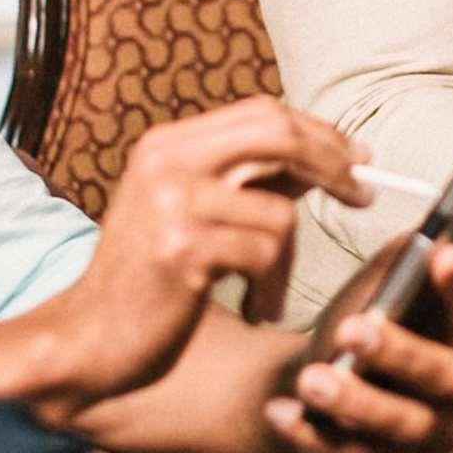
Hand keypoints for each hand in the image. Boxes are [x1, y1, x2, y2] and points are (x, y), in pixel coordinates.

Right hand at [54, 99, 353, 406]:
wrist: (89, 339)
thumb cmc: (149, 281)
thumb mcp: (193, 214)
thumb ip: (252, 181)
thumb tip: (330, 155)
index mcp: (165, 145)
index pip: (262, 113)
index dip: (318, 132)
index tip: (356, 159)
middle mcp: (165, 162)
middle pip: (277, 134)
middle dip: (332, 163)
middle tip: (362, 195)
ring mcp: (170, 203)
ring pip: (279, 211)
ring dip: (288, 262)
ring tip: (267, 291)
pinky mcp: (181, 249)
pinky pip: (264, 254)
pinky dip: (272, 288)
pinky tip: (254, 308)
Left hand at [271, 238, 452, 452]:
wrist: (313, 390)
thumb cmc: (353, 334)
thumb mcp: (371, 291)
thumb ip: (397, 264)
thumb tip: (425, 236)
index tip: (442, 254)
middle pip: (452, 378)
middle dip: (403, 354)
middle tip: (349, 329)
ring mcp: (437, 439)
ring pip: (409, 429)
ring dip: (356, 404)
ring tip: (309, 380)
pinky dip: (321, 442)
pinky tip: (286, 414)